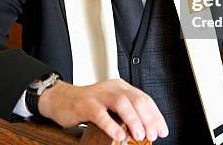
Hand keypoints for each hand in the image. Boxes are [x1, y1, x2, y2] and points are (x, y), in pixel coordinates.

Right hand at [37, 78, 168, 141]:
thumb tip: (145, 131)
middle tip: (153, 134)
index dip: (155, 115)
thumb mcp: (110, 106)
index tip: (162, 130)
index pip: (144, 98)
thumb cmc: (86, 105)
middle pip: (136, 99)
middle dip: (147, 118)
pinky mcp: (85, 104)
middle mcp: (112, 87)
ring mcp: (98, 94)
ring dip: (133, 120)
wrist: (59, 99)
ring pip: (121, 102)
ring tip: (139, 135)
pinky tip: (118, 136)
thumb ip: (126, 114)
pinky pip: (100, 113)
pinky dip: (111, 125)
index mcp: (121, 87)